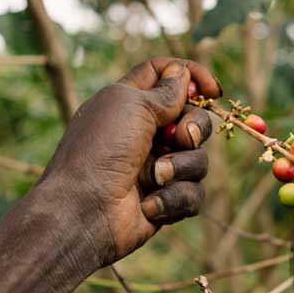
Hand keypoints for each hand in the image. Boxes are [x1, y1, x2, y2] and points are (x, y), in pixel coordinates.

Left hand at [0, 58, 220, 292]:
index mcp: (128, 104)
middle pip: (196, 119)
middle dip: (193, 130)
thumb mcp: (127, 111)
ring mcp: (155, 170)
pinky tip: (150, 206)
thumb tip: (183, 77)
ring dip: (183, 169)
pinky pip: (194, 196)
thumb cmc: (94, 157)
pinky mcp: (163, 204)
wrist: (79, 217)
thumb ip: (162, 92)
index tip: (213, 87)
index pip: (167, 75)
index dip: (193, 76)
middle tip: (175, 138)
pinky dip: (175, 201)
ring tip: (153, 177)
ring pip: (202, 161)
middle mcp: (144, 135)